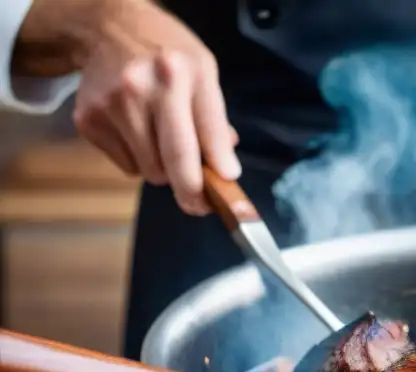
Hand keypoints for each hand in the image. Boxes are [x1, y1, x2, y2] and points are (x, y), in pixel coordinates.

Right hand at [71, 0, 239, 214]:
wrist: (109, 29)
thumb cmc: (166, 54)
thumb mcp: (204, 71)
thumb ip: (216, 119)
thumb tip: (225, 167)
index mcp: (181, 74)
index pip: (207, 136)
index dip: (218, 172)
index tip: (226, 194)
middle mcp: (144, 88)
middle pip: (174, 164)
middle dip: (191, 190)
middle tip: (199, 198)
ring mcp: (112, 106)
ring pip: (150, 171)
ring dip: (163, 169)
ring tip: (163, 140)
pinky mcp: (89, 121)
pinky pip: (127, 166)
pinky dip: (138, 160)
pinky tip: (138, 132)